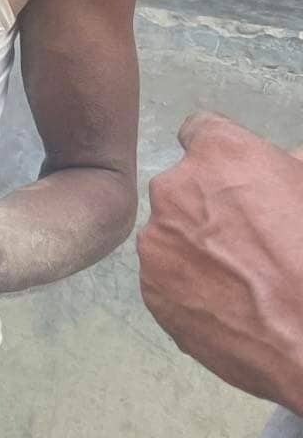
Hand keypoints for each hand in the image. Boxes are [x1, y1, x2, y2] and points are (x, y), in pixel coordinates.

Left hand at [139, 111, 302, 414]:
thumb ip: (288, 168)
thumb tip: (284, 160)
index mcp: (220, 154)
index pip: (202, 130)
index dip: (221, 155)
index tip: (236, 178)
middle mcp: (174, 188)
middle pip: (181, 186)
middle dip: (206, 204)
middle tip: (245, 238)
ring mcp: (156, 241)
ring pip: (170, 234)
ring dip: (195, 247)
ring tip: (240, 280)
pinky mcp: (150, 289)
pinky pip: (167, 277)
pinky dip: (189, 286)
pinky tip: (228, 307)